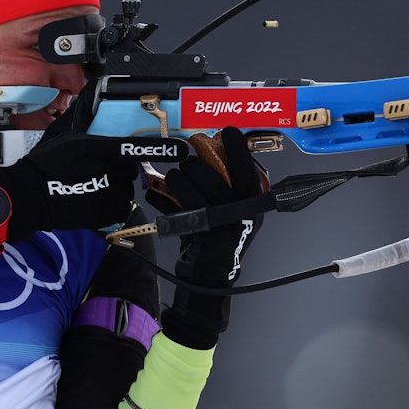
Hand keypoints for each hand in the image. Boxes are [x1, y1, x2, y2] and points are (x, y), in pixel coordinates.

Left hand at [146, 127, 266, 348]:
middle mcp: (237, 213)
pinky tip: (157, 195)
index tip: (228, 131)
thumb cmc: (221, 239)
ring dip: (174, 179)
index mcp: (251, 205)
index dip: (238, 150)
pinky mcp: (192, 233)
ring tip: (174, 182)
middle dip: (191, 165)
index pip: (247, 171)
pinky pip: (168, 205)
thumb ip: (232, 188)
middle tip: (188, 166)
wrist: (210, 277)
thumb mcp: (235, 213)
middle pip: (208, 173)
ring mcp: (214, 224)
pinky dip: (158, 197)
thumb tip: (216, 152)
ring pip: (184, 185)